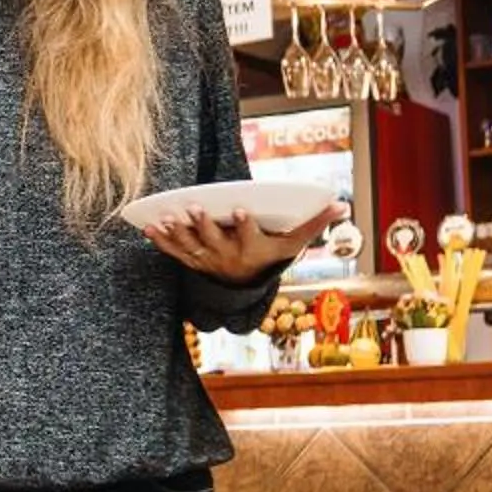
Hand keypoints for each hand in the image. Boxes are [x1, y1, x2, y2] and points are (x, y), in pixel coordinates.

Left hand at [141, 202, 347, 285]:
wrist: (244, 287)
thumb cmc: (270, 256)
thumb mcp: (294, 244)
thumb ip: (316, 224)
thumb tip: (342, 204)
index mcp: (253, 251)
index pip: (251, 237)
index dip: (245, 224)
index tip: (240, 208)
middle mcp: (228, 258)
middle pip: (215, 241)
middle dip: (205, 224)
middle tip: (196, 207)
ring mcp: (207, 261)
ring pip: (190, 246)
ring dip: (177, 231)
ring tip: (167, 215)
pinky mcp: (190, 261)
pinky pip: (173, 252)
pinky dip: (160, 241)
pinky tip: (148, 226)